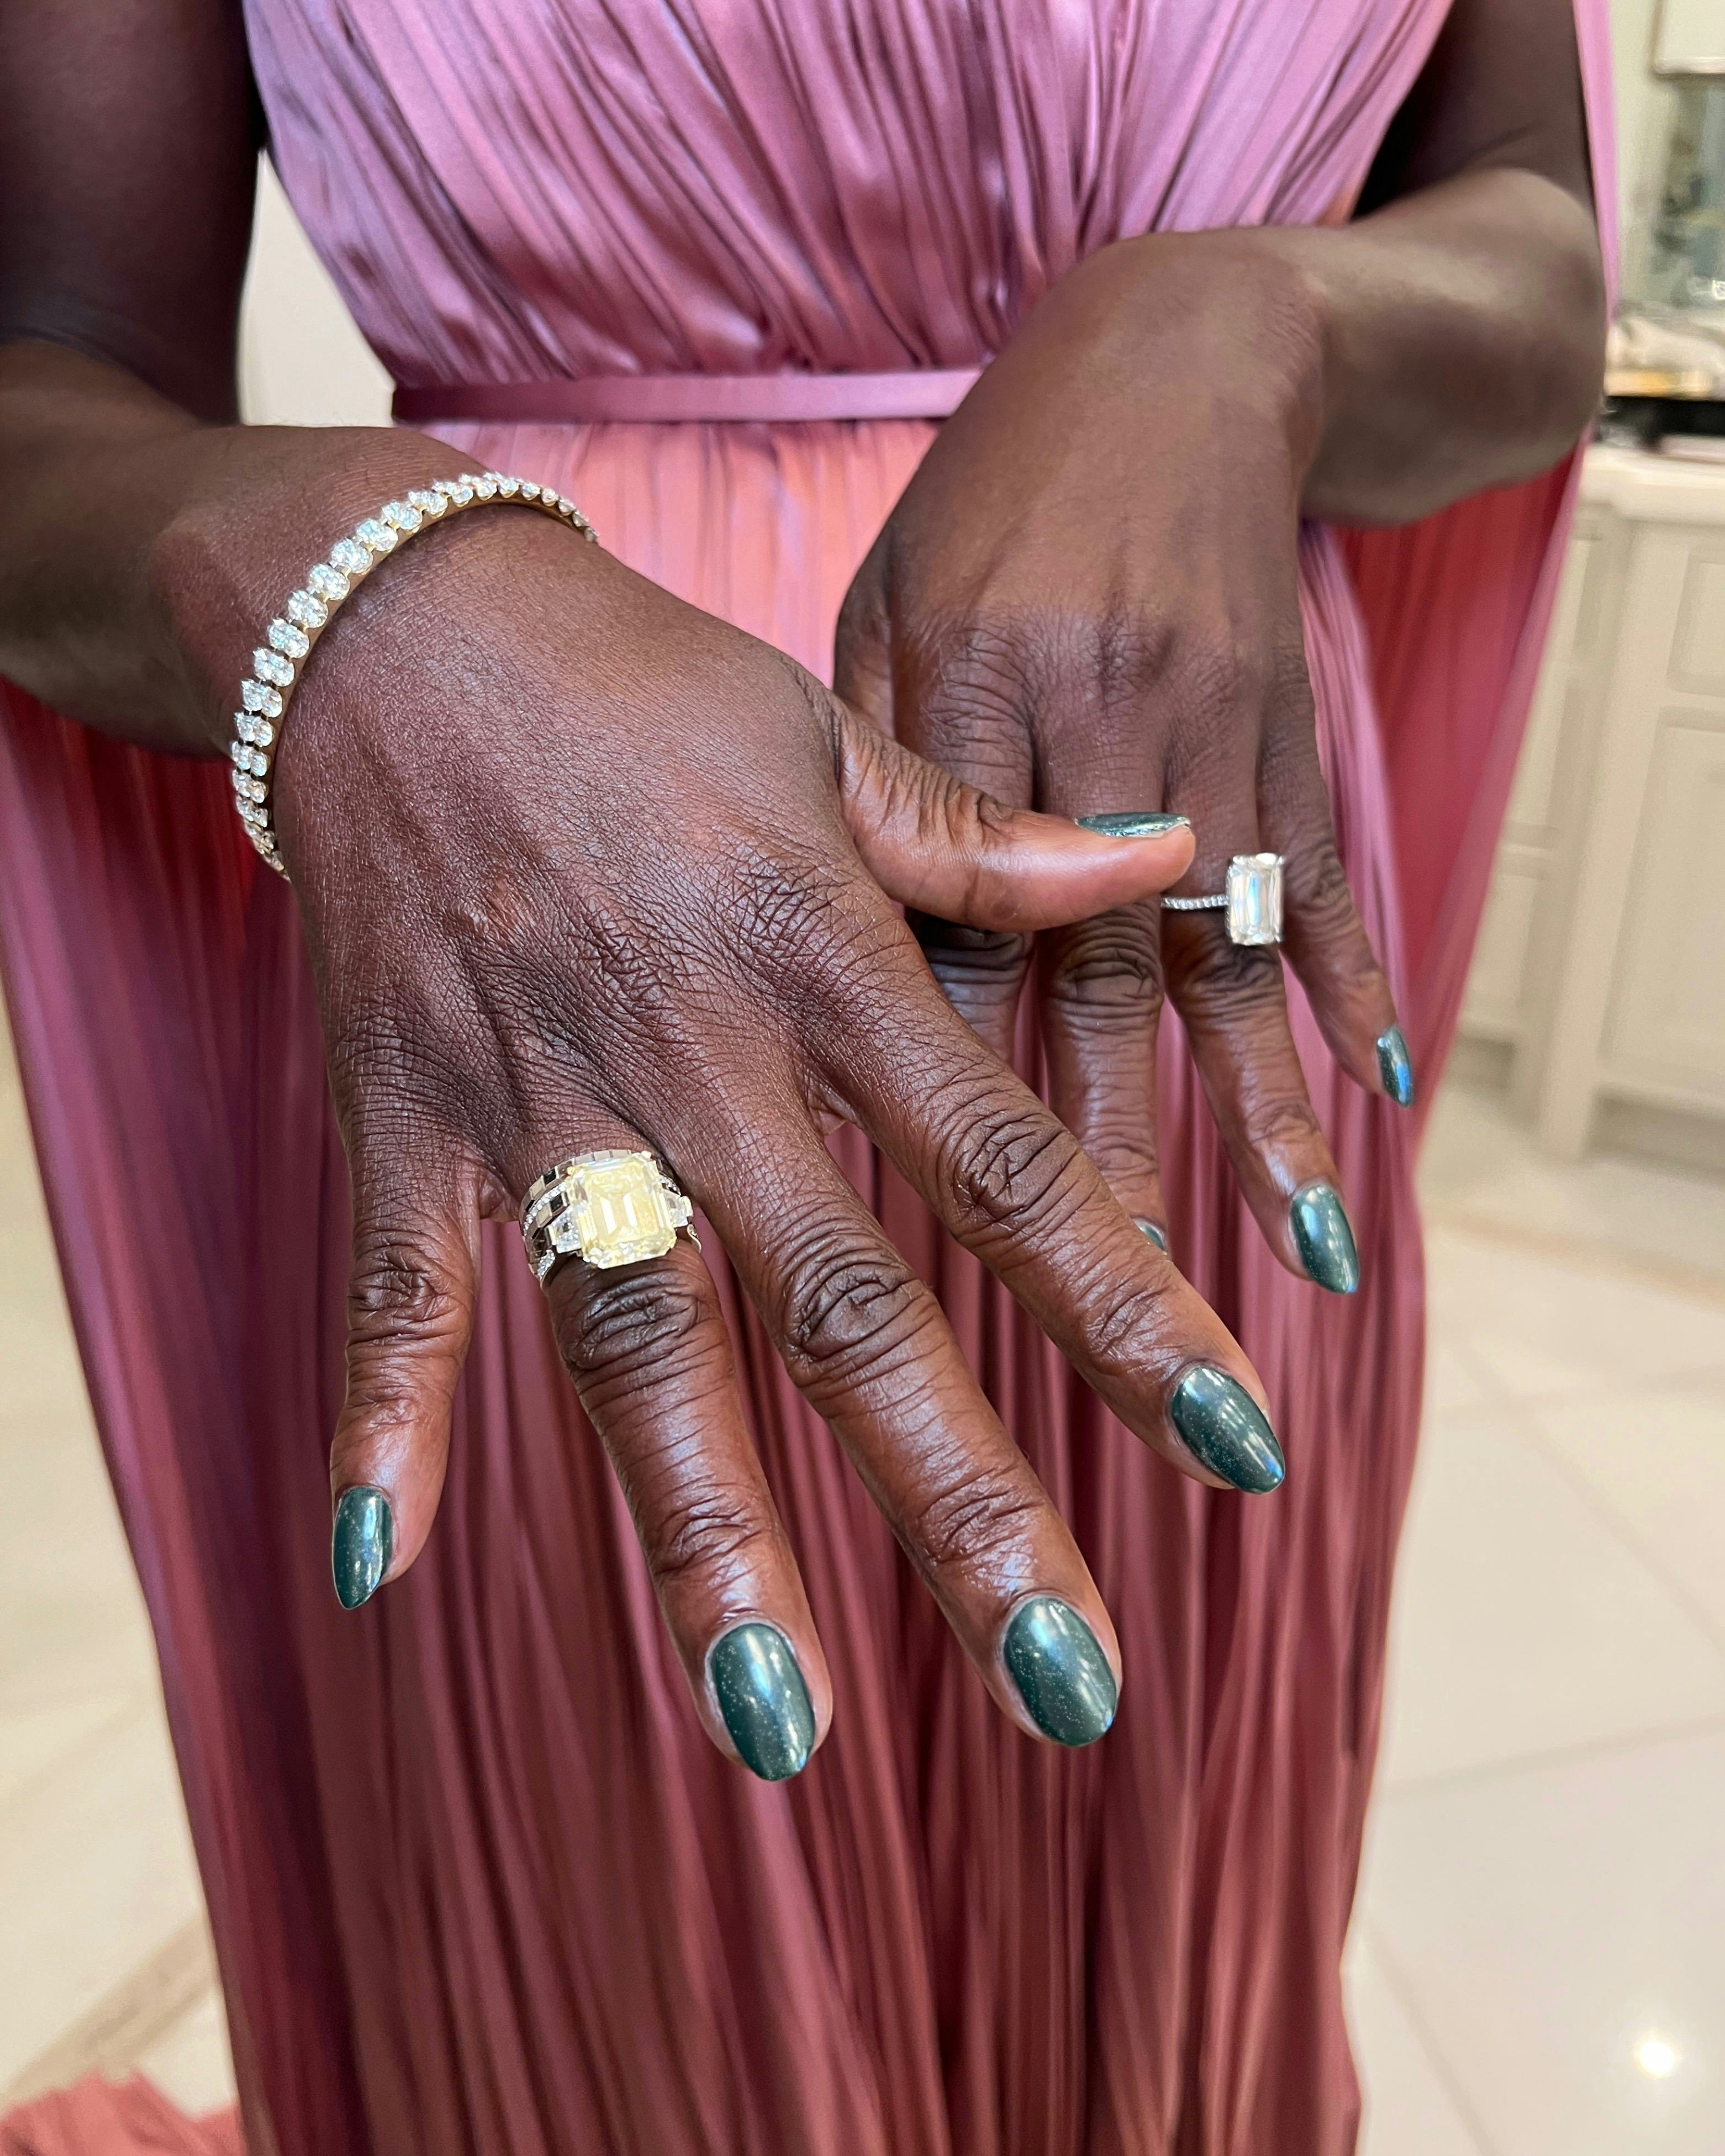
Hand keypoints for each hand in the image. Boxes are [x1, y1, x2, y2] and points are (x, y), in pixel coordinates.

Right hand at [271, 507, 1286, 1777]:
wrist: (399, 626)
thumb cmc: (639, 688)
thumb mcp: (832, 738)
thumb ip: (993, 848)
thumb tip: (1168, 867)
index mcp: (823, 962)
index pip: (1007, 1168)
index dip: (1132, 1311)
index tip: (1241, 1443)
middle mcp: (696, 1055)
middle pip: (845, 1307)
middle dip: (963, 1498)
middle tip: (1068, 1678)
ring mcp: (542, 1099)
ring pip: (636, 1339)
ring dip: (706, 1528)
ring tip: (778, 1716)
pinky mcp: (404, 1117)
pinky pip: (394, 1290)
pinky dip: (386, 1423)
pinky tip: (391, 1568)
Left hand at [836, 233, 1413, 1291]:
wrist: (1169, 366)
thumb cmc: (992, 503)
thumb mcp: (890, 605)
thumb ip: (865, 768)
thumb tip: (828, 937)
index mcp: (968, 687)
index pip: (952, 909)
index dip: (938, 1065)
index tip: (922, 1203)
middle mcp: (1098, 718)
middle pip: (1101, 962)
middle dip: (1112, 1132)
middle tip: (1111, 1287)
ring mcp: (1214, 727)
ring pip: (1230, 944)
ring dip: (1261, 1098)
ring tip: (1295, 1236)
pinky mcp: (1289, 726)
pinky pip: (1324, 872)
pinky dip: (1354, 977)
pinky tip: (1374, 1083)